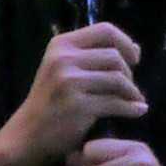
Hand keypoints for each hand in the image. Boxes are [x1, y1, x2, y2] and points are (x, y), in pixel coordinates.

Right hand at [0, 24, 144, 165]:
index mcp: (61, 44)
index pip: (105, 30)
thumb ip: (94, 56)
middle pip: (114, 55)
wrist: (28, 135)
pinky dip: (131, 108)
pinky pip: (116, 103)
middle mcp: (63, 59)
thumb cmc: (50, 101)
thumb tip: (136, 49)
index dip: (126, 42)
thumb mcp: (63, 69)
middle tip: (130, 88)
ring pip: (118, 78)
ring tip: (136, 100)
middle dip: (129, 72)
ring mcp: (70, 82)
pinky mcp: (78, 106)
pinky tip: (138, 112)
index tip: (134, 59)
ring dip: (132, 91)